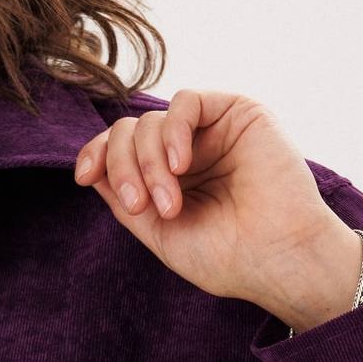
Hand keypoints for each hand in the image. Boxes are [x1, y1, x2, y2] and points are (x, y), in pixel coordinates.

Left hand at [73, 87, 362, 332]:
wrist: (278, 261)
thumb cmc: (228, 257)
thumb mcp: (158, 233)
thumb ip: (124, 200)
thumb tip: (90, 167)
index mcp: (171, 178)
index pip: (120, 149)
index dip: (96, 154)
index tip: (84, 176)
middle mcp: (190, 149)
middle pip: (129, 132)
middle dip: (123, 167)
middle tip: (140, 205)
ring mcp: (213, 131)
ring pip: (152, 121)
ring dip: (149, 163)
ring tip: (171, 204)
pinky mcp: (239, 113)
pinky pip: (187, 101)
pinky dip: (175, 130)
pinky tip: (181, 165)